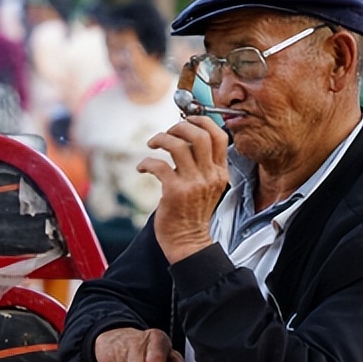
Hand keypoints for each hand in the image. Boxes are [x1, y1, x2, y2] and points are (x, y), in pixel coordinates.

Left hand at [137, 116, 229, 263]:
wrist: (188, 241)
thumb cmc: (193, 212)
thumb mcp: (207, 186)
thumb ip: (202, 164)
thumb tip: (185, 138)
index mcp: (220, 172)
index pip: (219, 136)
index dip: (202, 121)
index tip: (187, 119)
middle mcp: (210, 176)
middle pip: (200, 135)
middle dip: (180, 126)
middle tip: (168, 132)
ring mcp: (193, 184)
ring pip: (178, 145)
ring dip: (161, 139)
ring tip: (152, 144)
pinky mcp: (175, 192)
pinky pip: (159, 165)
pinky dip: (146, 162)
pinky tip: (142, 168)